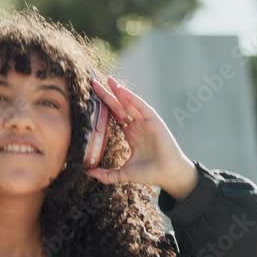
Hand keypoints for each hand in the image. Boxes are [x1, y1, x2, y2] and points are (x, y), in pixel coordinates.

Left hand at [85, 76, 198, 199]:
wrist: (168, 175)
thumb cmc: (149, 174)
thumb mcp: (123, 173)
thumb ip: (107, 174)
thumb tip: (88, 173)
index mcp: (130, 134)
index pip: (113, 116)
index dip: (103, 107)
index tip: (90, 98)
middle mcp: (137, 126)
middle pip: (118, 106)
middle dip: (107, 95)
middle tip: (93, 82)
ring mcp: (145, 122)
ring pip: (129, 103)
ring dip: (119, 91)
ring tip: (108, 80)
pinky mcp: (154, 121)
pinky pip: (141, 106)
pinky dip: (131, 98)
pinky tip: (121, 90)